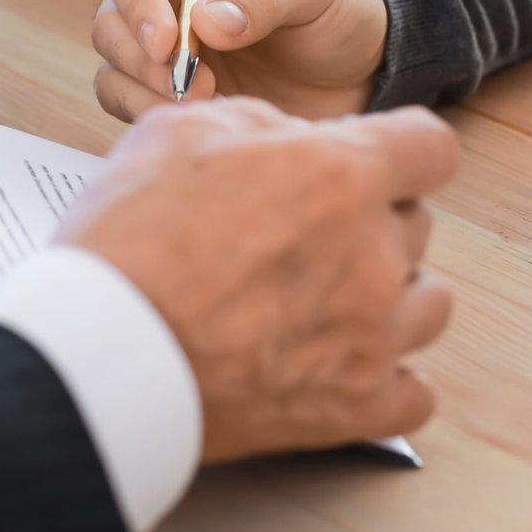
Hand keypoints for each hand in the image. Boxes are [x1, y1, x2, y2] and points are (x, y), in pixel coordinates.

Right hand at [61, 97, 456, 461]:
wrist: (100, 351)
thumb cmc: (128, 239)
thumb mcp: (177, 133)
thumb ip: (256, 122)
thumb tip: (291, 136)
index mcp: (339, 177)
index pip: (431, 147)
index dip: (403, 150)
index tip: (375, 163)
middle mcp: (373, 255)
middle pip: (418, 226)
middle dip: (373, 221)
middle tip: (306, 235)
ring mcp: (372, 339)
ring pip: (428, 305)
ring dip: (390, 296)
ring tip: (328, 300)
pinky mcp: (354, 409)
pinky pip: (415, 394)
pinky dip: (387, 379)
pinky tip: (344, 364)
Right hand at [93, 0, 386, 121]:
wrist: (357, 68)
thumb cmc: (334, 8)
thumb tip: (204, 22)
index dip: (138, 1)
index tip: (168, 44)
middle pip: (111, 21)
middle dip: (143, 59)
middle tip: (194, 87)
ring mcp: (159, 47)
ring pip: (113, 67)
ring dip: (146, 91)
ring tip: (206, 105)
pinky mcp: (165, 91)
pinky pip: (130, 104)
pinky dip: (153, 115)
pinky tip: (203, 119)